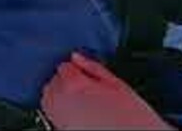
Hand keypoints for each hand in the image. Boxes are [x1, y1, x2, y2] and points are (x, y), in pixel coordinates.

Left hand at [41, 52, 172, 129]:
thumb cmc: (130, 119)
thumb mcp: (117, 85)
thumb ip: (93, 68)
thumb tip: (77, 57)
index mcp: (73, 84)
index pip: (64, 65)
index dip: (77, 69)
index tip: (87, 75)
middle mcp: (59, 100)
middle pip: (54, 80)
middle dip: (67, 81)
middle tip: (87, 88)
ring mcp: (58, 116)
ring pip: (50, 96)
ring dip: (62, 94)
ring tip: (83, 101)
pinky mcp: (59, 128)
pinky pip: (53, 112)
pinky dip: (62, 110)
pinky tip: (80, 113)